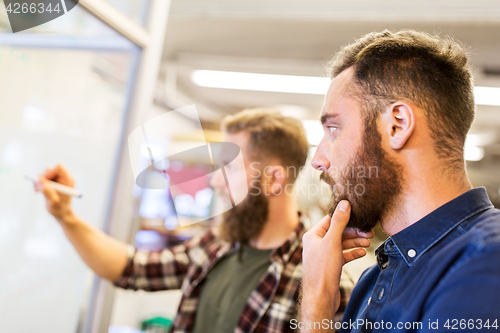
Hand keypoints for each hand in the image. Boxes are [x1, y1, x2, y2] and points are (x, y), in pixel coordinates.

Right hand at [34, 163, 75, 222]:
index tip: (44, 182)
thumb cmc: (60, 209)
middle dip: (42, 178)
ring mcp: (59, 180)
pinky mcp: (54, 183)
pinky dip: (39, 184)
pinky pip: (44, 178)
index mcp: (68, 180)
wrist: (62, 214)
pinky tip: (38, 191)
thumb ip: (48, 192)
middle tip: (36, 188)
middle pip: (50, 170)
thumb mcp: (53, 202)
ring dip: (39, 181)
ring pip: (46, 174)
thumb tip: (40, 181)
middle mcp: (64, 178)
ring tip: (37, 191)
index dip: (49, 173)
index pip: (59, 168)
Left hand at [301, 201, 371, 330]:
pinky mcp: (330, 266)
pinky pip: (343, 255)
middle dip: (353, 232)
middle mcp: (317, 244)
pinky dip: (352, 253)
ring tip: (369, 241)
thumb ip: (339, 222)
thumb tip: (344, 203)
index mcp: (313, 235)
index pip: (331, 219)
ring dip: (355, 242)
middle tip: (369, 232)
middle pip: (338, 232)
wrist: (320, 298)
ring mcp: (323, 255)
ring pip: (342, 244)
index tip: (361, 216)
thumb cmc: (323, 269)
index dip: (346, 217)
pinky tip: (363, 252)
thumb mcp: (332, 242)